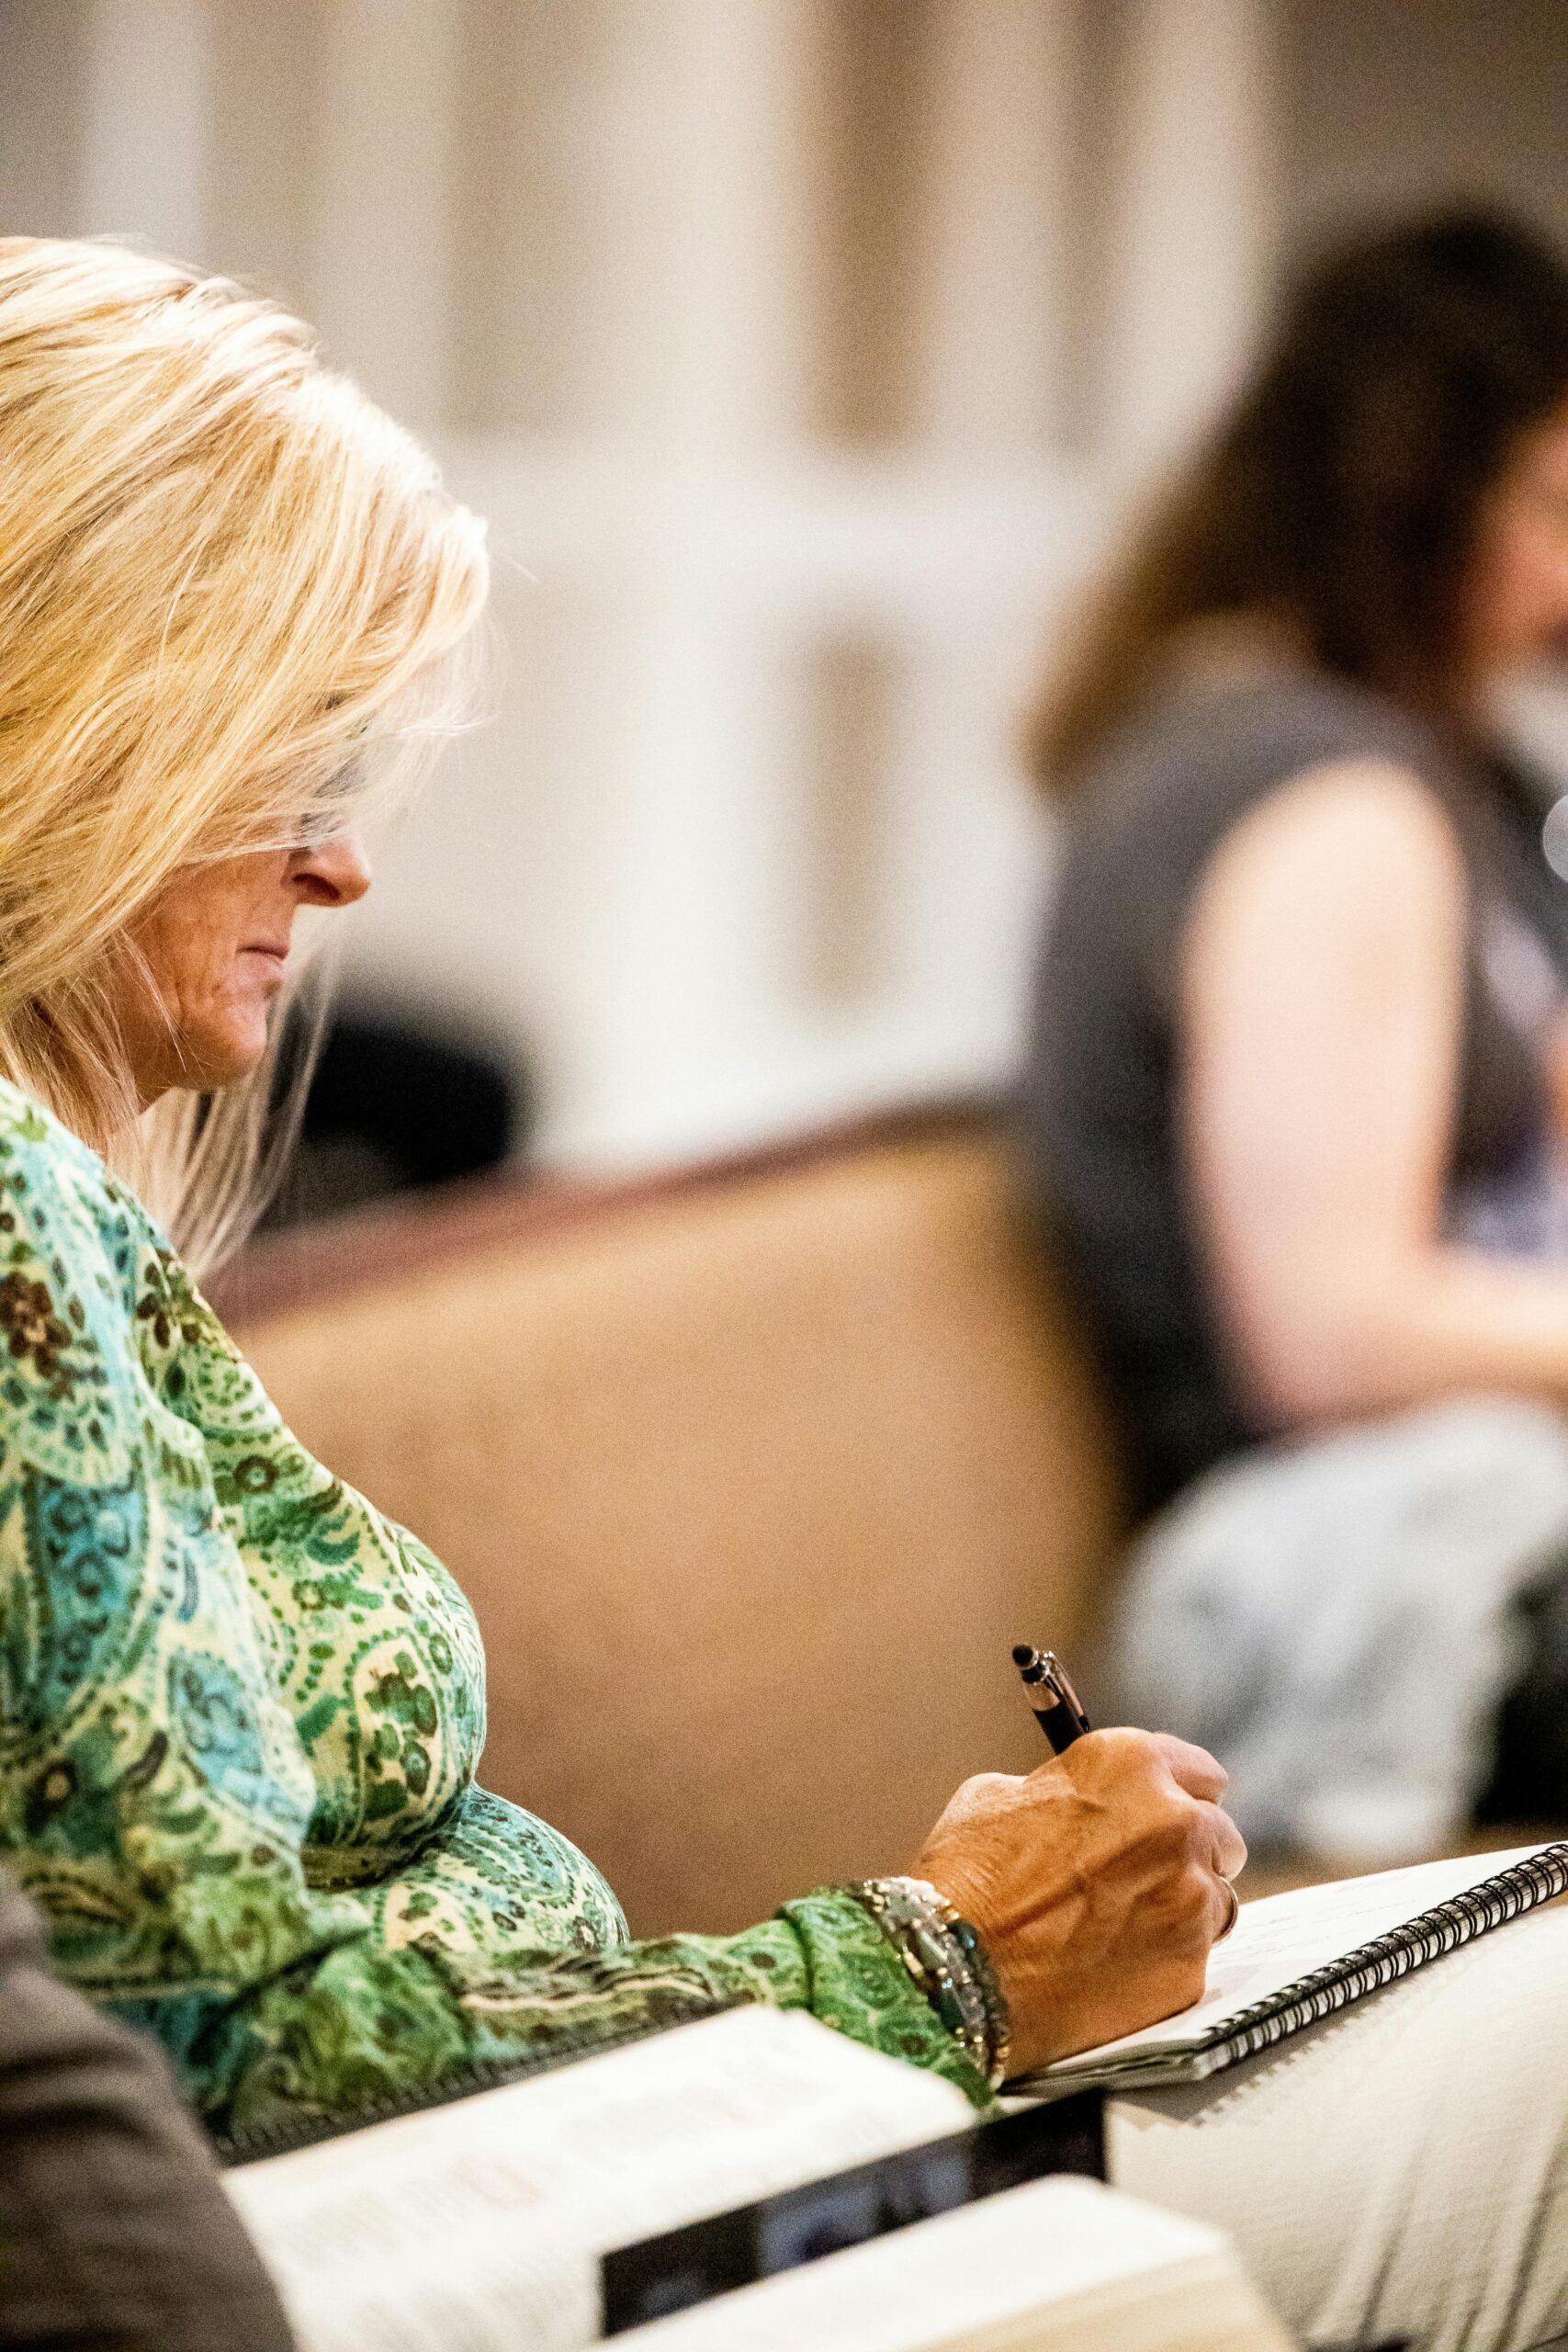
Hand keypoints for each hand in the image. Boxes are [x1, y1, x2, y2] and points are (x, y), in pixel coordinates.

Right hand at [913, 1729, 1245, 2075]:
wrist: (956, 1970)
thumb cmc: (968, 1881)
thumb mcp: (998, 1797)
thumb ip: (1061, 1791)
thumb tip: (1075, 1803)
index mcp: (1131, 1765)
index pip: (1199, 1770)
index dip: (1179, 1794)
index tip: (1170, 1810)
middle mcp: (1175, 1822)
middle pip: (1220, 1833)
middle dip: (1188, 1852)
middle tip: (1141, 1876)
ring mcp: (1190, 1897)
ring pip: (1217, 1898)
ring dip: (1182, 1907)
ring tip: (1123, 1927)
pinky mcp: (1189, 1965)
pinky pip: (1197, 1955)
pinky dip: (1167, 1958)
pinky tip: (1118, 1963)